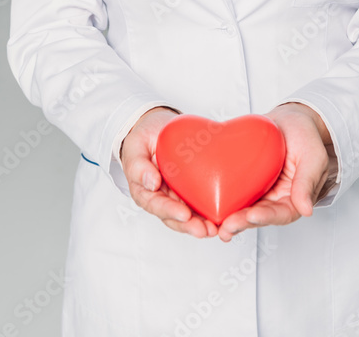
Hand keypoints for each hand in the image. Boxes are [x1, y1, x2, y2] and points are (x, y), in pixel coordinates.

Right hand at [121, 106, 218, 238]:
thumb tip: (151, 183)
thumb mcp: (135, 147)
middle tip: (205, 230)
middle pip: (175, 217)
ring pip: (190, 214)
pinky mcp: (192, 187)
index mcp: (145, 191)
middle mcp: (163, 197)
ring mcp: (178, 194)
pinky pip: (201, 200)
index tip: (184, 214)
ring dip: (202, 223)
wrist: (158, 128)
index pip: (157, 205)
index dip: (170, 211)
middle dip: (190, 225)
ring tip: (215, 228)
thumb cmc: (144, 138)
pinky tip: (223, 215)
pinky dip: (211, 210)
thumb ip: (138, 165)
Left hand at [216, 103, 335, 242]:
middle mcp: (275, 200)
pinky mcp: (245, 180)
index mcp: (294, 199)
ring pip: (243, 208)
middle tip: (228, 225)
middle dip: (242, 223)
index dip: (266, 217)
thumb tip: (306, 209)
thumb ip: (308, 182)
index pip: (281, 214)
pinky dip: (221, 198)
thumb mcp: (313, 156)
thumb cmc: (306, 136)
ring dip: (230, 218)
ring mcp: (258, 191)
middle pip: (258, 216)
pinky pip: (232, 190)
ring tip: (216, 223)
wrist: (289, 120)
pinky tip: (208, 204)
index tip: (253, 215)